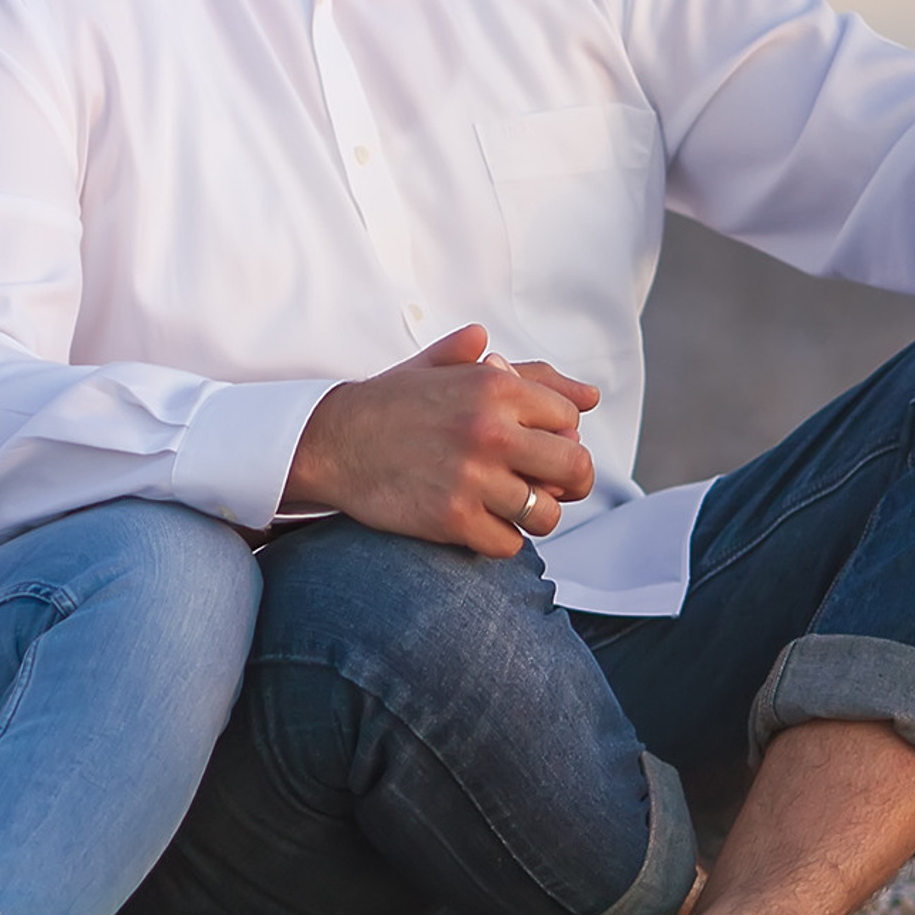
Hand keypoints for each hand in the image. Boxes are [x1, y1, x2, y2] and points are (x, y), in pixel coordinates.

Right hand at [282, 324, 598, 554]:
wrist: (329, 441)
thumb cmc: (388, 404)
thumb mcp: (443, 369)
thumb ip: (514, 371)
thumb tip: (586, 394)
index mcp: (495, 384)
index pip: (569, 418)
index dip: (560, 435)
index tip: (539, 447)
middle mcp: (490, 428)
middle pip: (575, 467)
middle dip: (568, 482)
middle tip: (545, 487)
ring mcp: (472, 476)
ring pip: (546, 513)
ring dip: (533, 517)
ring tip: (508, 510)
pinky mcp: (451, 518)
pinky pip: (508, 544)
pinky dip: (498, 541)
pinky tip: (477, 525)